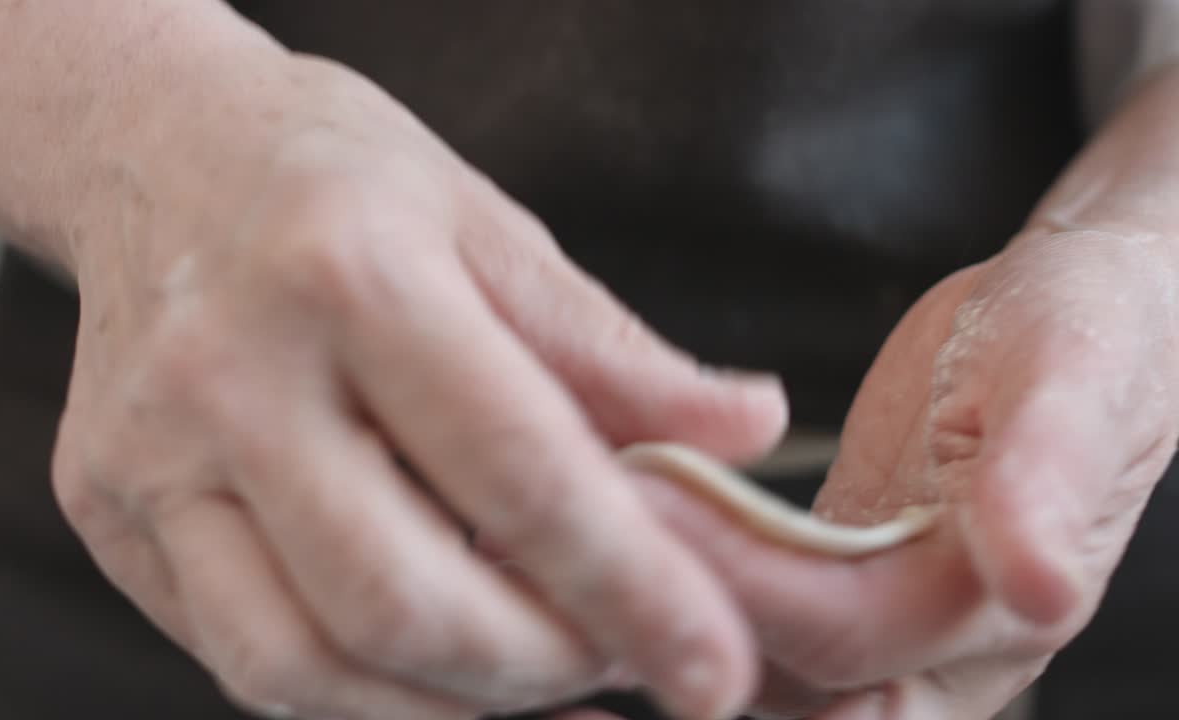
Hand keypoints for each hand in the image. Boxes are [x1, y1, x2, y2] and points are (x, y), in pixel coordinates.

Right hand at [49, 55, 787, 719]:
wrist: (158, 153)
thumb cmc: (339, 184)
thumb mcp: (491, 228)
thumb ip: (613, 352)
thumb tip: (748, 433)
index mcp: (345, 271)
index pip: (516, 470)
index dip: (636, 588)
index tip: (717, 667)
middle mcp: (227, 373)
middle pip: (403, 603)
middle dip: (546, 668)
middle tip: (626, 656)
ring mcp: (147, 459)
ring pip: (306, 666)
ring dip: (457, 706)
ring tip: (544, 667)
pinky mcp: (108, 519)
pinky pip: (248, 658)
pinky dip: (367, 696)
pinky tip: (446, 674)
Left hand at [631, 228, 1178, 718]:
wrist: (1066, 323)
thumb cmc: (1085, 336)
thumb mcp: (1076, 381)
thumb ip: (1051, 477)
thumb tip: (1041, 584)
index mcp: (994, 611)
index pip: (850, 633)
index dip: (749, 582)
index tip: (651, 511)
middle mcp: (931, 652)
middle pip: (788, 686)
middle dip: (685, 621)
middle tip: (582, 540)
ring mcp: (873, 631)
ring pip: (754, 670)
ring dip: (662, 619)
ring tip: (571, 548)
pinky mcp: (828, 594)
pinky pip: (746, 626)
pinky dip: (677, 603)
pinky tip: (605, 574)